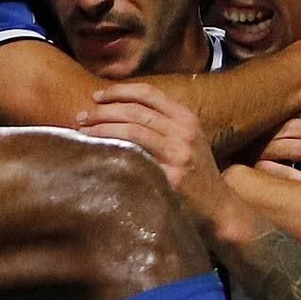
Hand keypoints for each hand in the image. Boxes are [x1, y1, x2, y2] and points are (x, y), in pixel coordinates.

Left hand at [79, 82, 240, 243]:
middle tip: (81, 116)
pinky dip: (113, 152)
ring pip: (132, 131)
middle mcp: (183, 132)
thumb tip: (120, 111)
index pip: (148, 93)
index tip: (97, 96)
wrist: (219, 208)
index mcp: (187, 118)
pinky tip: (98, 153)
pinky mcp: (170, 178)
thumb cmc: (197, 173)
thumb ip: (163, 123)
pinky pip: (135, 159)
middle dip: (103, 111)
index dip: (119, 91)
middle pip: (135, 111)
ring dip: (102, 129)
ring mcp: (178, 155)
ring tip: (83, 132)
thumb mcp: (188, 140)